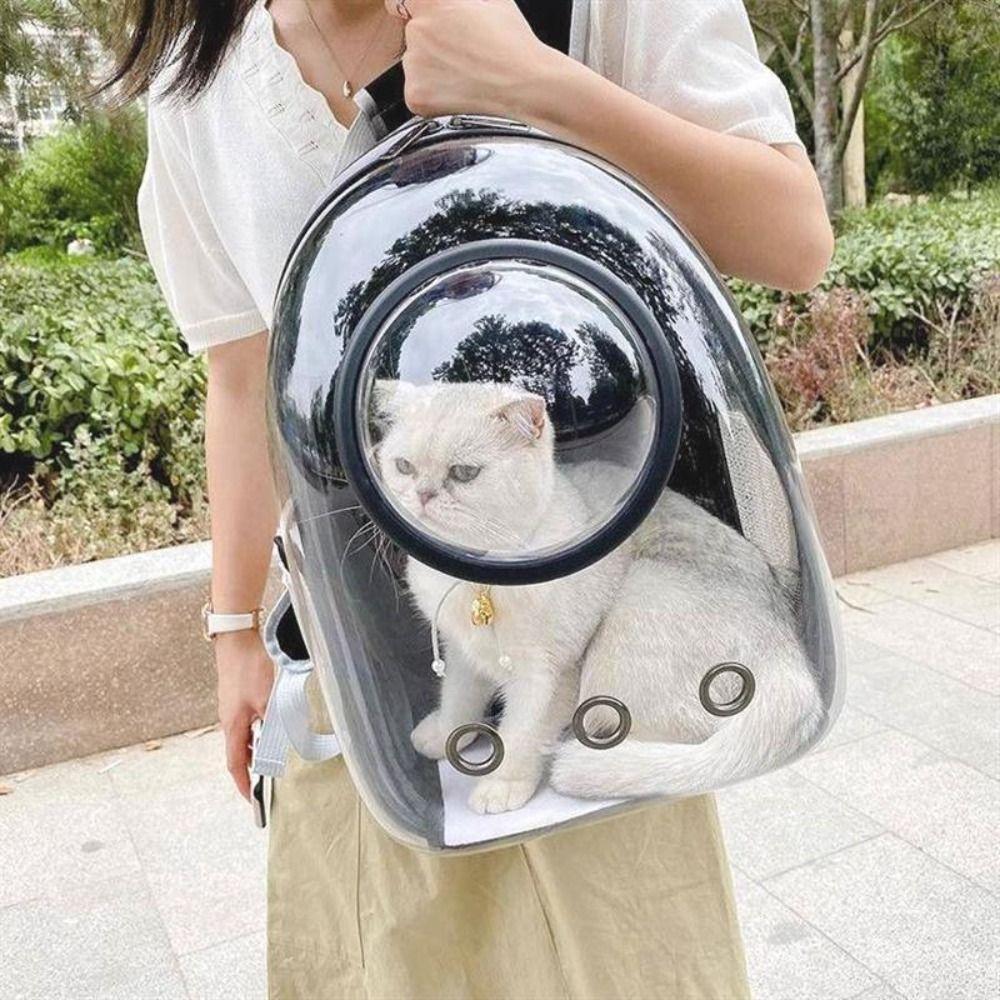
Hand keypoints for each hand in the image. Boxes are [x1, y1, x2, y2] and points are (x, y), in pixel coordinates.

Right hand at [215, 630, 273, 799]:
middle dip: (253, 769)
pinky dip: (259, 732)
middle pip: (239, 753)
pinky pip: (248, 723)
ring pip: (245, 737)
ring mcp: (233, 708)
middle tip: (270, 782)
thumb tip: (284, 743)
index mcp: (232, 726)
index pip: (235, 764)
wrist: (237, 639)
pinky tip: (273, 730)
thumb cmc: (249, 668)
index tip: (253, 800)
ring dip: (258, 749)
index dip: (244, 784)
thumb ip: (275, 723)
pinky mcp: (239, 697)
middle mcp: (229, 720)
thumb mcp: (267, 699)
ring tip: (276, 759)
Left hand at [386, 0, 564, 119]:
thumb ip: (463, 1)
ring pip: (416, 65)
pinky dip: (434, 96)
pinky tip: (459, 93)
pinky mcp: (416, 95)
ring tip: (465, 76)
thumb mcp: (491, 0)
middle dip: (433, 44)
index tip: (409, 17)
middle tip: (463, 56)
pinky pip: (418, 93)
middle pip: (414, 37)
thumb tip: (458, 7)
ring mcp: (414, 65)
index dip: (409, 10)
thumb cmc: (513, 43)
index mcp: (432, 3)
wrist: (523, 84)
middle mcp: (416, 31)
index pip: (399, 2)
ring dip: (432, 70)